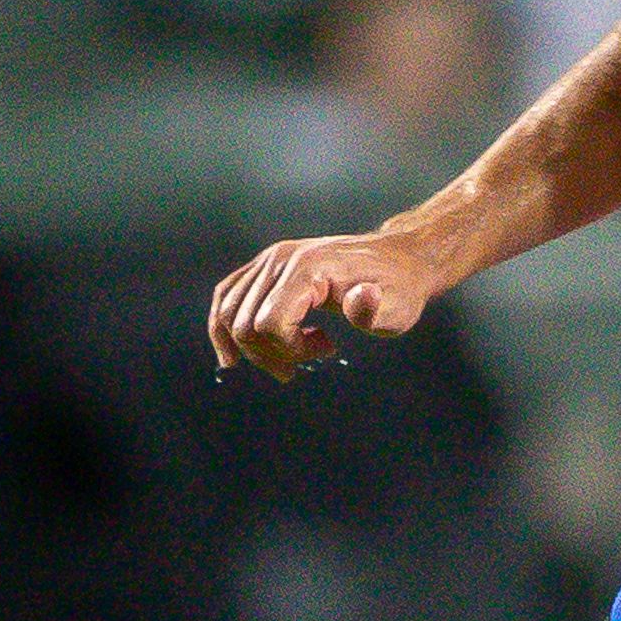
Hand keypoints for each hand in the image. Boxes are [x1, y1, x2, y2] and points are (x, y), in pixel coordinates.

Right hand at [205, 228, 454, 381]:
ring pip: (229, 313)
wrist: (398, 260)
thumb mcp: (398, 309)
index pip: (269, 322)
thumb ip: (375, 312)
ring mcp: (270, 259)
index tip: (326, 349)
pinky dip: (222, 326)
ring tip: (286, 359)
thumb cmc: (398, 289)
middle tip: (307, 361)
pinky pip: (228, 295)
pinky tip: (231, 355)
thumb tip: (360, 299)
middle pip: (243, 322)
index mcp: (308, 268)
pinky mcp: (266, 265)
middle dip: (269, 354)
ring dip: (250, 348)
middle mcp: (281, 259)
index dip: (289, 350)